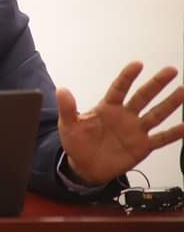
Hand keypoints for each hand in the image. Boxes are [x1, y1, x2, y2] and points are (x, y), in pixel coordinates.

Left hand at [56, 61, 183, 184]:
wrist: (84, 167)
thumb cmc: (76, 142)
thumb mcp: (68, 125)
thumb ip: (68, 109)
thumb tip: (61, 90)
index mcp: (107, 107)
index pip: (119, 88)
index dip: (127, 77)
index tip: (138, 64)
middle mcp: (124, 115)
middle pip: (142, 97)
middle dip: (156, 84)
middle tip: (171, 70)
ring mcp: (135, 130)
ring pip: (156, 114)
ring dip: (170, 103)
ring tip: (183, 91)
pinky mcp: (142, 146)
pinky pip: (160, 139)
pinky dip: (173, 134)